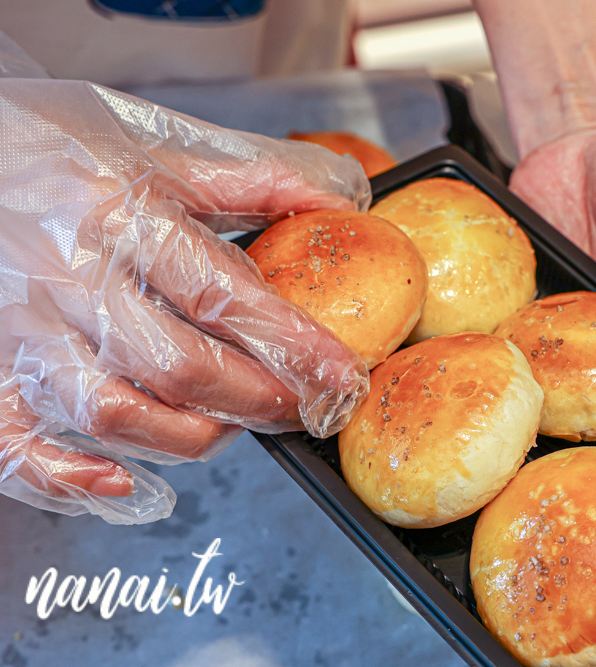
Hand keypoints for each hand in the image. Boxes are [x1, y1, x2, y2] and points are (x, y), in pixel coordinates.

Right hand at [0, 77, 370, 523]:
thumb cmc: (52, 141)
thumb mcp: (161, 142)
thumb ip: (259, 173)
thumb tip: (348, 198)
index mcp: (122, 214)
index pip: (223, 295)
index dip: (291, 345)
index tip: (339, 375)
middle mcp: (71, 277)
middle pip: (178, 368)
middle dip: (257, 400)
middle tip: (300, 406)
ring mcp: (23, 328)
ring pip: (112, 412)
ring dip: (187, 436)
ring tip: (228, 426)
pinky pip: (17, 444)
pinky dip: (69, 478)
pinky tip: (123, 482)